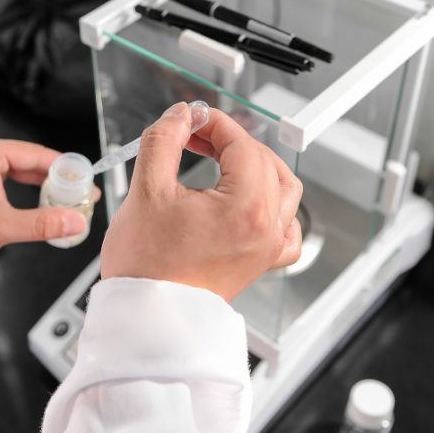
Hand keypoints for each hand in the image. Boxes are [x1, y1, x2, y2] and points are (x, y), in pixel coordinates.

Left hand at [0, 134, 95, 264]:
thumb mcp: (0, 226)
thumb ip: (42, 223)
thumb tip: (75, 222)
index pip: (38, 154)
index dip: (66, 171)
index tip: (85, 184)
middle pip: (30, 160)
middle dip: (56, 180)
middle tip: (79, 196)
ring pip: (18, 169)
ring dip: (41, 186)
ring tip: (64, 202)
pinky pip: (5, 176)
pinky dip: (24, 189)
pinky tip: (39, 202)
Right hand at [100, 103, 302, 300]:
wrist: (146, 316)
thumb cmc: (146, 266)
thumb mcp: (146, 190)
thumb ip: (163, 141)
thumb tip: (180, 116)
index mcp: (245, 208)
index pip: (242, 145)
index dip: (215, 123)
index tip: (192, 119)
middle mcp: (266, 229)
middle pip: (264, 161)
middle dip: (230, 141)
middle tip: (195, 137)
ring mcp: (266, 248)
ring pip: (284, 190)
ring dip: (257, 166)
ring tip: (223, 159)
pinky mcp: (259, 263)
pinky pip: (287, 230)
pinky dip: (276, 207)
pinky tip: (254, 201)